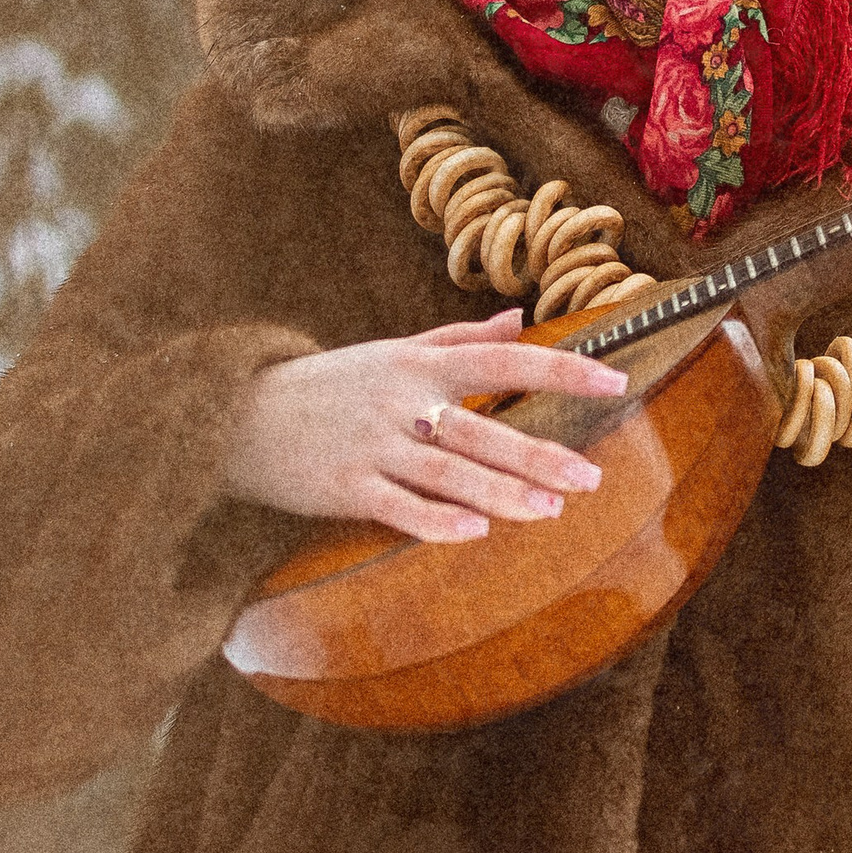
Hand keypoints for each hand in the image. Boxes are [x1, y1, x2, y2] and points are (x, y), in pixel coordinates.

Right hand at [222, 312, 630, 544]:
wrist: (237, 415)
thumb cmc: (327, 386)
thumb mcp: (391, 353)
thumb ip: (457, 340)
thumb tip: (518, 320)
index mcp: (419, 366)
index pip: (503, 361)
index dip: (561, 369)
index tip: (614, 379)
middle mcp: (402, 403)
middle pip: (483, 429)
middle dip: (538, 454)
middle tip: (590, 477)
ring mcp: (373, 447)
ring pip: (448, 471)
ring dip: (501, 491)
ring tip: (550, 510)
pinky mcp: (345, 489)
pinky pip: (397, 507)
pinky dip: (435, 520)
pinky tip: (475, 532)